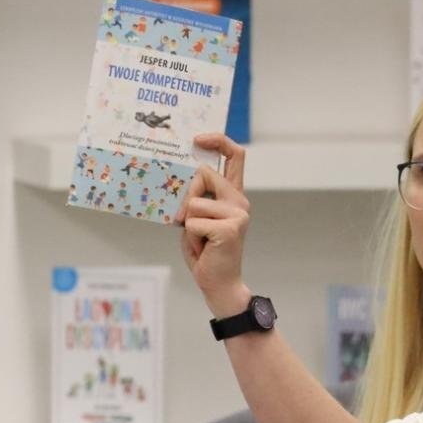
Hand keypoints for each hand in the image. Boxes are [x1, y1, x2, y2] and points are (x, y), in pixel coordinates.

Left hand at [175, 133, 250, 315]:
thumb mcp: (196, 218)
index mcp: (233, 195)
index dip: (218, 140)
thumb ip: (194, 197)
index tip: (199, 138)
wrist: (219, 284)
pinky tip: (204, 248)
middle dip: (186, 196)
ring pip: (194, 202)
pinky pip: (193, 222)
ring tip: (200, 240)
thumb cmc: (205, 251)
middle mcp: (239, 200)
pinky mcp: (229, 228)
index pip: (235, 156)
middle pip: (204, 173)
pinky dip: (190, 237)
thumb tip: (182, 179)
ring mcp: (238, 213)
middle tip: (186, 221)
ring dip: (187, 224)